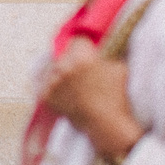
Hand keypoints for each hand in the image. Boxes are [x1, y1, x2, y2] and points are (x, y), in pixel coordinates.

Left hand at [40, 38, 142, 161]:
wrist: (106, 124)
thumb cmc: (117, 97)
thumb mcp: (119, 68)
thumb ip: (108, 56)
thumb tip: (102, 51)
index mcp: (82, 57)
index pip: (76, 41)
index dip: (83, 47)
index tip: (85, 52)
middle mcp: (64, 67)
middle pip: (62, 55)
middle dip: (70, 60)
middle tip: (79, 70)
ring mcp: (53, 82)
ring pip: (52, 69)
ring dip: (60, 74)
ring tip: (71, 83)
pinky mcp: (46, 96)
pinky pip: (45, 85)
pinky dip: (52, 88)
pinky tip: (63, 92)